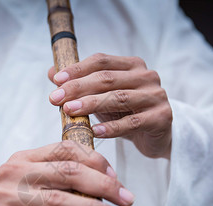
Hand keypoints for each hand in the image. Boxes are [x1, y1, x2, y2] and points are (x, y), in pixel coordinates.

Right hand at [0, 141, 133, 205]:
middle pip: (67, 172)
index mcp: (26, 158)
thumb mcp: (31, 183)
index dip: (96, 161)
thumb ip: (59, 179)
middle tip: (127, 199)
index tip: (116, 178)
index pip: (66, 149)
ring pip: (56, 199)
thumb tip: (103, 184)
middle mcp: (16, 171)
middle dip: (103, 185)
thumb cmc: (10, 205)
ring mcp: (7, 196)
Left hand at [48, 53, 171, 158]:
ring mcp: (156, 96)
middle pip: (108, 78)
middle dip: (78, 87)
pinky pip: (132, 123)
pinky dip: (112, 127)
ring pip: (119, 98)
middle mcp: (147, 76)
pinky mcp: (162, 118)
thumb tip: (51, 72)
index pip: (102, 61)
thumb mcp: (101, 97)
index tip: (56, 80)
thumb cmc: (125, 114)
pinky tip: (95, 132)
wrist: (155, 137)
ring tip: (70, 111)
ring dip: (91, 104)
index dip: (78, 69)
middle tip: (56, 98)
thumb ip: (80, 84)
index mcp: (132, 65)